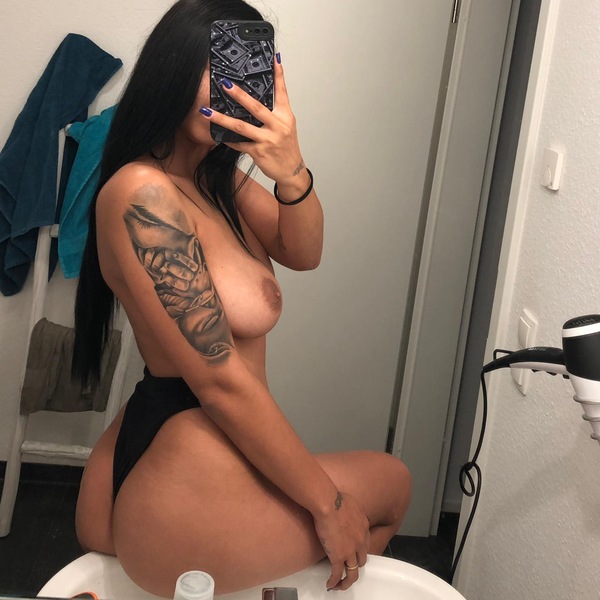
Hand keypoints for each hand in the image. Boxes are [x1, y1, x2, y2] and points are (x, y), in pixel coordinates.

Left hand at [200, 56, 307, 187]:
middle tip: (224, 84)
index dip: (279, 75)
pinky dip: (228, 139)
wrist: (291, 171)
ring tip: (207, 112)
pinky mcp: (259, 152)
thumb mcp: (286, 126)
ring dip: (222, 118)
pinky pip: (239, 143)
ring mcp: (267, 139)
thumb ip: (274, 112)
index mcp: (285, 116)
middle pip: (256, 107)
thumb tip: (255, 100)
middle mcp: (277, 126)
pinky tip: (217, 134)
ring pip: (241, 126)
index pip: (282, 92)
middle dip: (239, 95)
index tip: (274, 59)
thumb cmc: (287, 147)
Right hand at [312, 492, 369, 590]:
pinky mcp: (338, 556)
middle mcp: (360, 541)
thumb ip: (352, 510)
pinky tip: (330, 584)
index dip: (359, 550)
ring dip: (347, 581)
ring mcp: (350, 551)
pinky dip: (334, 581)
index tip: (353, 553)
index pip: (365, 544)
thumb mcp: (352, 502)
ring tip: (340, 585)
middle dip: (355, 566)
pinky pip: (337, 573)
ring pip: (353, 572)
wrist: (329, 503)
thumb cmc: (336, 498)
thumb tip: (347, 509)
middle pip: (361, 560)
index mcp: (364, 527)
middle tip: (347, 567)